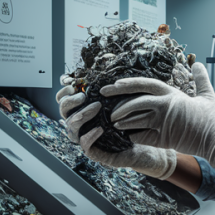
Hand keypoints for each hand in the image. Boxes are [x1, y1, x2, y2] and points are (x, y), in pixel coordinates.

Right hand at [56, 75, 176, 178]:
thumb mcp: (128, 99)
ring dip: (81, 116)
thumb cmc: (139, 120)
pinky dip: (89, 136)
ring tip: (96, 108)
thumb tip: (107, 62)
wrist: (151, 146)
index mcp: (87, 109)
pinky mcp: (96, 152)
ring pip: (71, 128)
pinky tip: (99, 129)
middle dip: (69, 102)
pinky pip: (84, 145)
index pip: (65, 100)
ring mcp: (88, 137)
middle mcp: (84, 123)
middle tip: (83, 96)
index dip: (64, 92)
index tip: (69, 82)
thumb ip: (115, 86)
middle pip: (63, 112)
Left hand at [103, 62, 214, 174]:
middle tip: (104, 101)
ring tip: (113, 121)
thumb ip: (200, 79)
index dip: (129, 83)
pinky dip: (132, 135)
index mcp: (173, 94)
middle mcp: (166, 105)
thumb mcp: (207, 94)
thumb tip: (198, 64)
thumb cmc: (212, 118)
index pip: (146, 84)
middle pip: (136, 100)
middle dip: (118, 101)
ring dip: (122, 120)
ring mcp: (164, 122)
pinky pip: (141, 136)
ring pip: (136, 118)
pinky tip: (126, 135)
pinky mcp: (164, 138)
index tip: (114, 84)